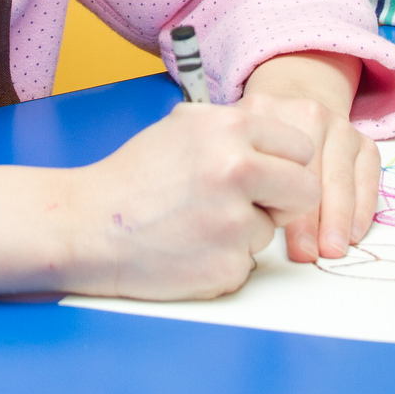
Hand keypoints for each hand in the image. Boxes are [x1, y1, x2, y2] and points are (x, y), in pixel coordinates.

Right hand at [62, 102, 319, 300]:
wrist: (89, 225)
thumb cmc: (135, 176)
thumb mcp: (184, 126)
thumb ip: (235, 127)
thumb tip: (279, 135)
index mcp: (230, 130)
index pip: (302, 148)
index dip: (287, 164)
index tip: (270, 174)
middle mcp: (237, 170)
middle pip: (306, 192)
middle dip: (285, 201)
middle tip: (251, 204)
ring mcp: (234, 223)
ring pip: (272, 231)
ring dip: (245, 231)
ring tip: (198, 223)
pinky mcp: (227, 267)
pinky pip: (247, 264)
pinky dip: (223, 259)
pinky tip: (189, 247)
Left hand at [236, 51, 377, 262]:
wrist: (294, 99)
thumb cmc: (259, 139)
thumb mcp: (238, 144)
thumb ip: (240, 176)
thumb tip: (250, 229)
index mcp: (267, 113)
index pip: (277, 167)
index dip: (286, 211)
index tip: (293, 248)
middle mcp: (308, 114)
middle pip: (313, 173)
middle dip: (314, 220)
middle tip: (313, 254)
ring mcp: (339, 125)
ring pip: (342, 177)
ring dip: (340, 218)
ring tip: (334, 249)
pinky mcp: (362, 139)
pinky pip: (368, 175)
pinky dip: (363, 206)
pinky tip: (354, 233)